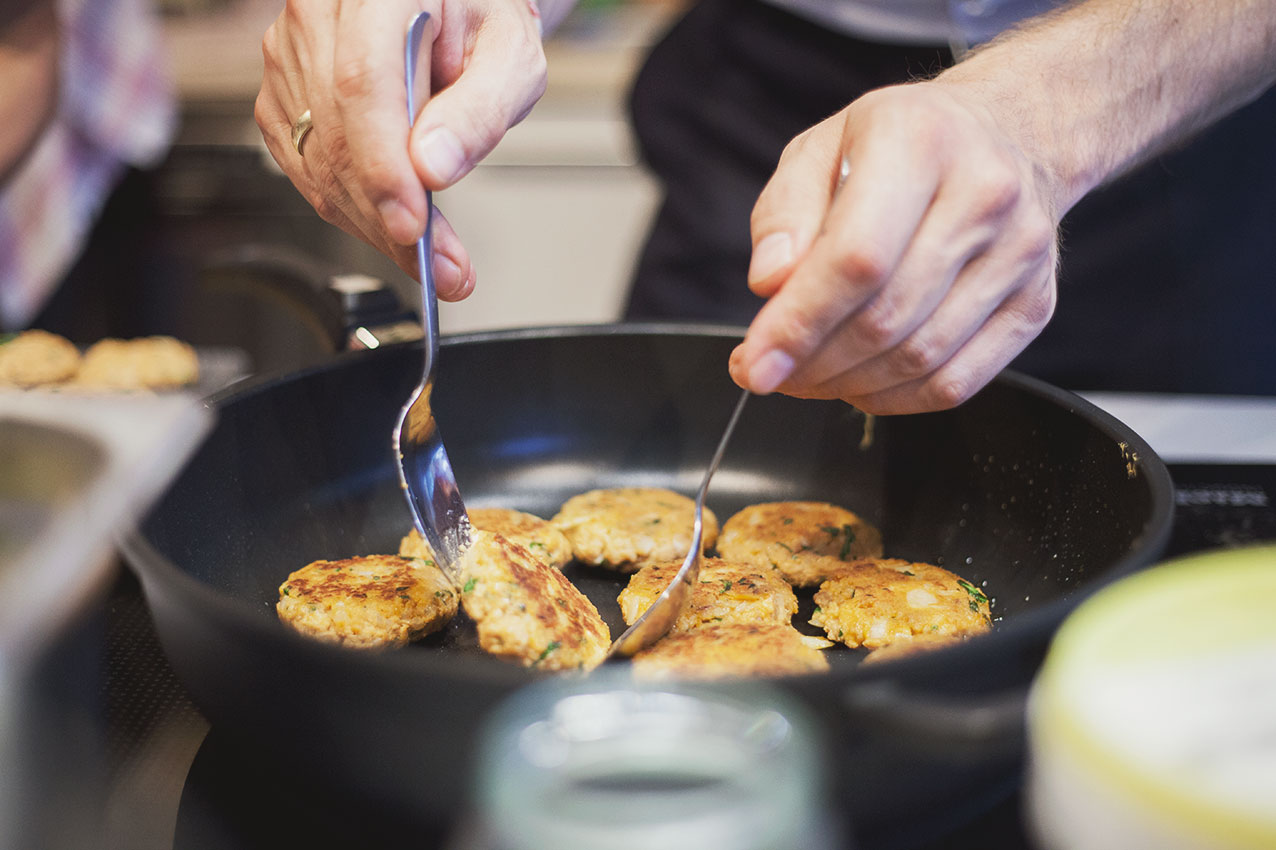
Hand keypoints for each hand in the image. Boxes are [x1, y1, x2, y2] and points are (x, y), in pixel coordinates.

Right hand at [255, 0, 546, 297]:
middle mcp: (320, 15)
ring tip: (433, 255)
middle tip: (444, 266)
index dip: (382, 164)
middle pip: (337, 134)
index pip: (363, 82)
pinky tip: (397, 223)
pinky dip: (355, 211)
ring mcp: (291, 56)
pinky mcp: (284, 97)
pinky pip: (309, 171)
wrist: (454, 7)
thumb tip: (434, 166)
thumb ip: (480, 109)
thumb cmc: (482, 19)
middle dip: (389, 215)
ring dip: (374, 224)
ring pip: (318, 163)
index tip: (412, 224)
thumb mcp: (512, 56)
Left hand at [729, 82, 1060, 414]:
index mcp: (921, 142)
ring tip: (806, 374)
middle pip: (885, 318)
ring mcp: (1021, 254)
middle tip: (770, 370)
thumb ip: (784, 214)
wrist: (1009, 135)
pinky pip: (955, 383)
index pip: (856, 259)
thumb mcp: (822, 147)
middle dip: (812, 363)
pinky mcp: (1037, 304)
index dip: (798, 324)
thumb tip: (770, 284)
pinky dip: (894, 399)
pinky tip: (858, 382)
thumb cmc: (901, 145)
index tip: (753, 363)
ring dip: (846, 385)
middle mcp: (985, 194)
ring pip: (919, 359)